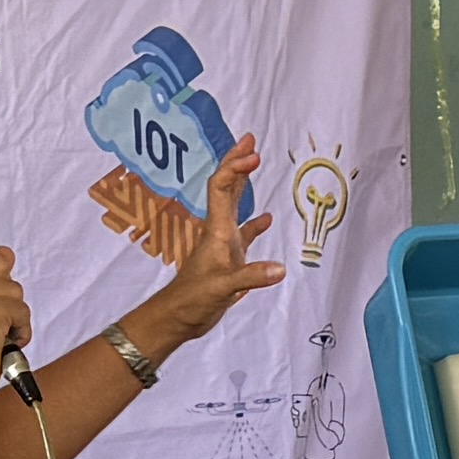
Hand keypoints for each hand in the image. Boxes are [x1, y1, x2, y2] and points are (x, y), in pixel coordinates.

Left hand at [152, 138, 289, 349]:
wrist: (178, 318)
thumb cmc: (193, 301)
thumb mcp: (223, 288)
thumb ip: (251, 277)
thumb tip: (280, 269)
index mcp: (217, 231)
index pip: (222, 188)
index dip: (235, 168)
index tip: (253, 154)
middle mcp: (219, 231)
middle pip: (227, 187)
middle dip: (237, 162)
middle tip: (250, 139)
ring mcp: (224, 245)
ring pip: (234, 206)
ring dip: (244, 184)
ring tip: (255, 163)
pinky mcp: (229, 261)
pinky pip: (244, 235)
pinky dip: (255, 225)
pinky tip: (266, 219)